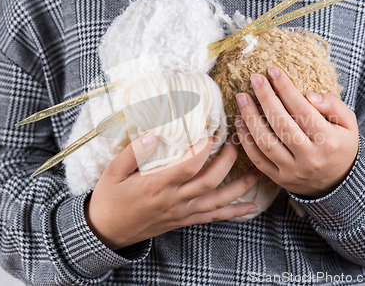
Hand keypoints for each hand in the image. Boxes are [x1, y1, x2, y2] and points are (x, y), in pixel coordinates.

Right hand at [85, 134, 261, 249]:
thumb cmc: (109, 199)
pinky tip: (250, 208)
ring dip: (240, 186)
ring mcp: (181, 213)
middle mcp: (173, 200)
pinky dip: (233, 213)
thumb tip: (154, 133)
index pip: (188, 165)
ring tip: (258, 172)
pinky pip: (213, 218)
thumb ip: (133, 152)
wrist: (106, 231)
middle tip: (237, 142)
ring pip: (217, 200)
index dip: (204, 148)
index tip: (212, 132)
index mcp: (156, 185)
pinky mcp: (184, 221)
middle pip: (209, 180)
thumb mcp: (113, 172)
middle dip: (228, 160)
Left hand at [234, 66, 358, 198]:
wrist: (339, 183)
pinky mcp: (280, 179)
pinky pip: (258, 159)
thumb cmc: (341, 145)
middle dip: (266, 98)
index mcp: (329, 141)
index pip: (302, 109)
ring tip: (242, 98)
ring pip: (265, 143)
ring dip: (250, 118)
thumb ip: (334, 105)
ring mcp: (293, 170)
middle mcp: (310, 157)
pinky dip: (246, 141)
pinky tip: (240, 123)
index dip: (285, 88)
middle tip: (255, 79)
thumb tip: (309, 95)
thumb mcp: (349, 124)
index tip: (273, 71)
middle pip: (281, 124)